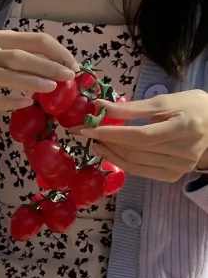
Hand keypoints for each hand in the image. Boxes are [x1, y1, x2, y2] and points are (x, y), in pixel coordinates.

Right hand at [0, 29, 78, 117]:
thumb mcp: (3, 54)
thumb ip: (27, 55)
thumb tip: (61, 65)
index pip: (34, 40)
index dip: (56, 51)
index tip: (71, 64)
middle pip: (20, 57)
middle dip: (47, 66)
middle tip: (68, 76)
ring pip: (7, 75)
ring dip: (31, 81)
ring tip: (52, 87)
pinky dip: (12, 100)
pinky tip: (26, 102)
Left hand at [72, 90, 207, 182]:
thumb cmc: (192, 107)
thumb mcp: (165, 101)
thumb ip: (132, 108)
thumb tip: (100, 107)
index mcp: (185, 128)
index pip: (139, 136)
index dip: (111, 134)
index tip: (88, 128)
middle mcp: (184, 152)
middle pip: (134, 151)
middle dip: (106, 142)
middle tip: (86, 134)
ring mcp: (179, 167)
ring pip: (134, 164)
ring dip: (110, 153)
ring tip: (95, 143)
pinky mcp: (173, 176)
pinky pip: (140, 171)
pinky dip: (122, 162)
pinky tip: (110, 153)